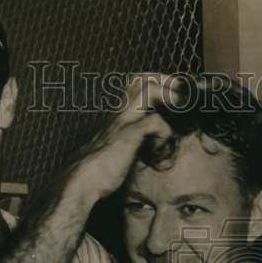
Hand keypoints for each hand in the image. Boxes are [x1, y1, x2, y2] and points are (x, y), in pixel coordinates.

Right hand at [61, 73, 179, 203]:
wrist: (80, 183)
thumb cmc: (97, 171)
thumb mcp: (117, 151)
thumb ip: (130, 144)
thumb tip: (149, 148)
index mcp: (117, 116)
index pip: (134, 86)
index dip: (155, 83)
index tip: (173, 93)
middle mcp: (119, 114)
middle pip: (141, 79)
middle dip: (164, 80)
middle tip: (181, 93)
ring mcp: (123, 122)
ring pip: (147, 89)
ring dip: (169, 95)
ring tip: (181, 107)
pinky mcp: (127, 136)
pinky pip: (153, 122)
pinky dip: (164, 131)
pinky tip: (162, 147)